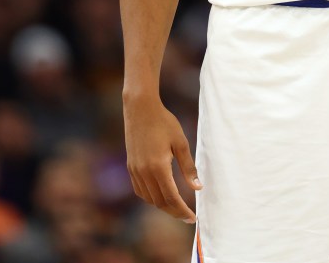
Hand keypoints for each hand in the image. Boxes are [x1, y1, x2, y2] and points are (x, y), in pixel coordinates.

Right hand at [124, 94, 201, 221]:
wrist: (140, 109)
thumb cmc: (164, 122)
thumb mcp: (181, 143)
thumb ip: (188, 168)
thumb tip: (198, 188)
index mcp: (158, 167)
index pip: (172, 198)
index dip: (183, 211)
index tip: (193, 218)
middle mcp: (144, 172)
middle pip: (160, 202)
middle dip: (174, 212)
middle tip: (187, 217)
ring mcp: (135, 171)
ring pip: (149, 199)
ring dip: (163, 206)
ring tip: (177, 207)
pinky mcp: (131, 167)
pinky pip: (140, 190)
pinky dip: (151, 197)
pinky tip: (161, 195)